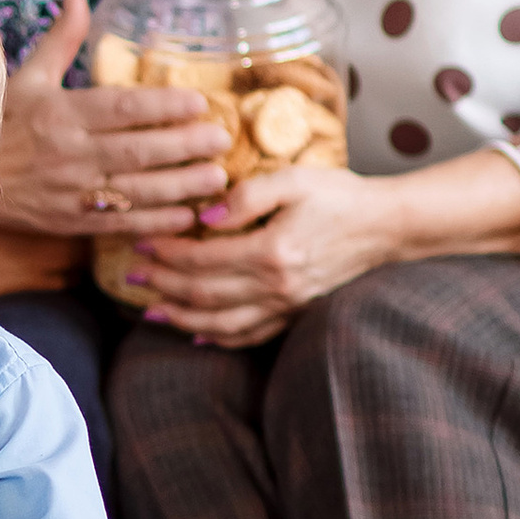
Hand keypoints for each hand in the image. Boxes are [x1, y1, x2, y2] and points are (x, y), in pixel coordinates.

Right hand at [0, 0, 234, 232]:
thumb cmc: (2, 123)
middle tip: (222, 138)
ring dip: (180, 185)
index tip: (199, 102)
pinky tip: (187, 216)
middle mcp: (68, 152)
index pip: (121, 107)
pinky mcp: (71, 220)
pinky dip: (155, 222)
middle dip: (184, 145)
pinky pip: (120, 223)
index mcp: (60, 112)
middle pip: (137, 149)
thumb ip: (61, 41)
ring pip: (135, 189)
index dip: (163, 106)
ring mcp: (71, 190)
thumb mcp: (27, 78)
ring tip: (216, 177)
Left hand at [118, 169, 401, 348]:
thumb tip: (205, 214)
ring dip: (181, 318)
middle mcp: (277, 286)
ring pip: (221, 323)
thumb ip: (247, 196)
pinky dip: (218, 338)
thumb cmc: (339, 196)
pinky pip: (250, 335)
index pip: (203, 258)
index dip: (168, 252)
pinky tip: (196, 334)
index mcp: (272, 251)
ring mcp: (287, 306)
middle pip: (204, 294)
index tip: (143, 241)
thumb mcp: (293, 180)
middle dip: (162, 285)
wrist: (386, 226)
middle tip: (132, 273)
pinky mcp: (296, 313)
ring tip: (150, 310)